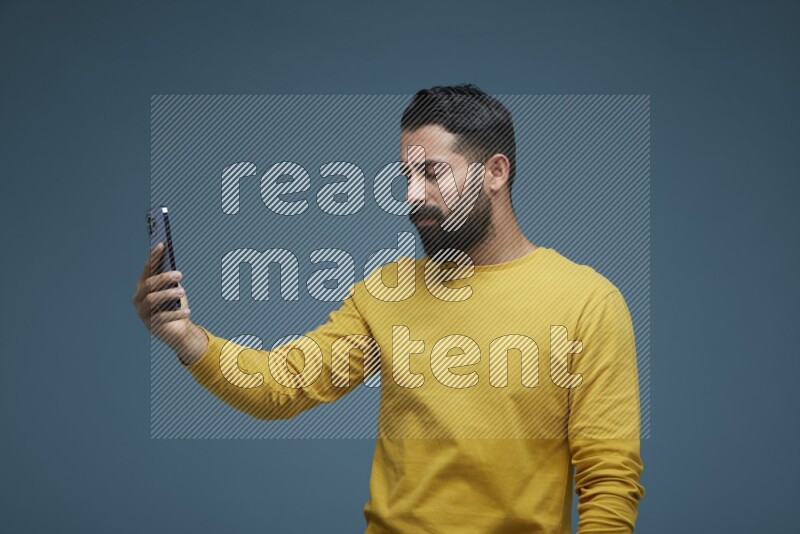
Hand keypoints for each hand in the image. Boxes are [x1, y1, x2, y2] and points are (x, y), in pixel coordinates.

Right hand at [132, 243, 206, 362]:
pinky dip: (175, 314)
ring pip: (152, 300)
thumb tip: (173, 264)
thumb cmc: (175, 304)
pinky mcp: (150, 324)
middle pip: (148, 284)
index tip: (162, 245)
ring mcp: (142, 311)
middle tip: (179, 274)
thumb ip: (171, 278)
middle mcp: (138, 297)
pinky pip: (161, 317)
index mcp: (143, 284)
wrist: (178, 328)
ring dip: (168, 294)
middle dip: (163, 277)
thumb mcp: (174, 288)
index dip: (154, 256)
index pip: (147, 268)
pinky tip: (188, 311)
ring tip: (183, 292)